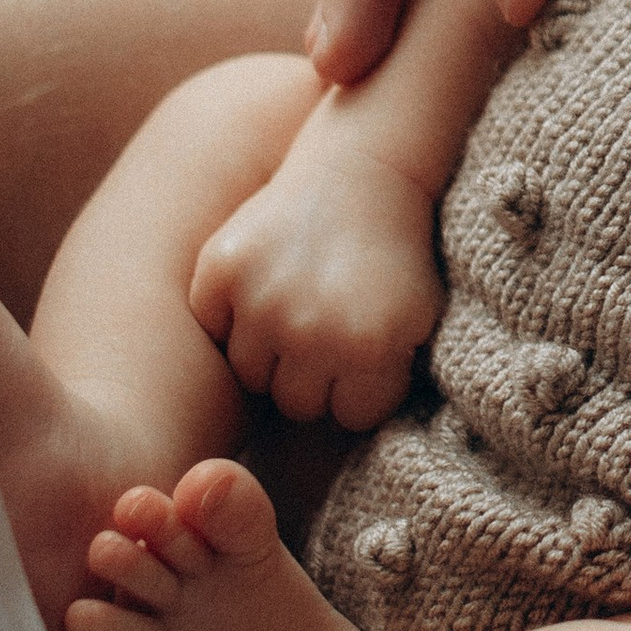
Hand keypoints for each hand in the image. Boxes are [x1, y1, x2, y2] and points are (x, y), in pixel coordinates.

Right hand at [188, 135, 443, 429]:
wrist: (367, 168)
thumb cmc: (396, 253)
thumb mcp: (419, 322)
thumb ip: (388, 384)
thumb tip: (352, 461)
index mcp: (370, 347)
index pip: (347, 417)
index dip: (360, 386)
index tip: (368, 349)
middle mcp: (311, 329)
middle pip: (294, 403)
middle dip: (314, 374)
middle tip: (330, 324)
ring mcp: (261, 298)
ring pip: (249, 374)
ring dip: (271, 349)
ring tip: (300, 304)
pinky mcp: (219, 268)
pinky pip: (211, 325)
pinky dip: (229, 311)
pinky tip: (263, 281)